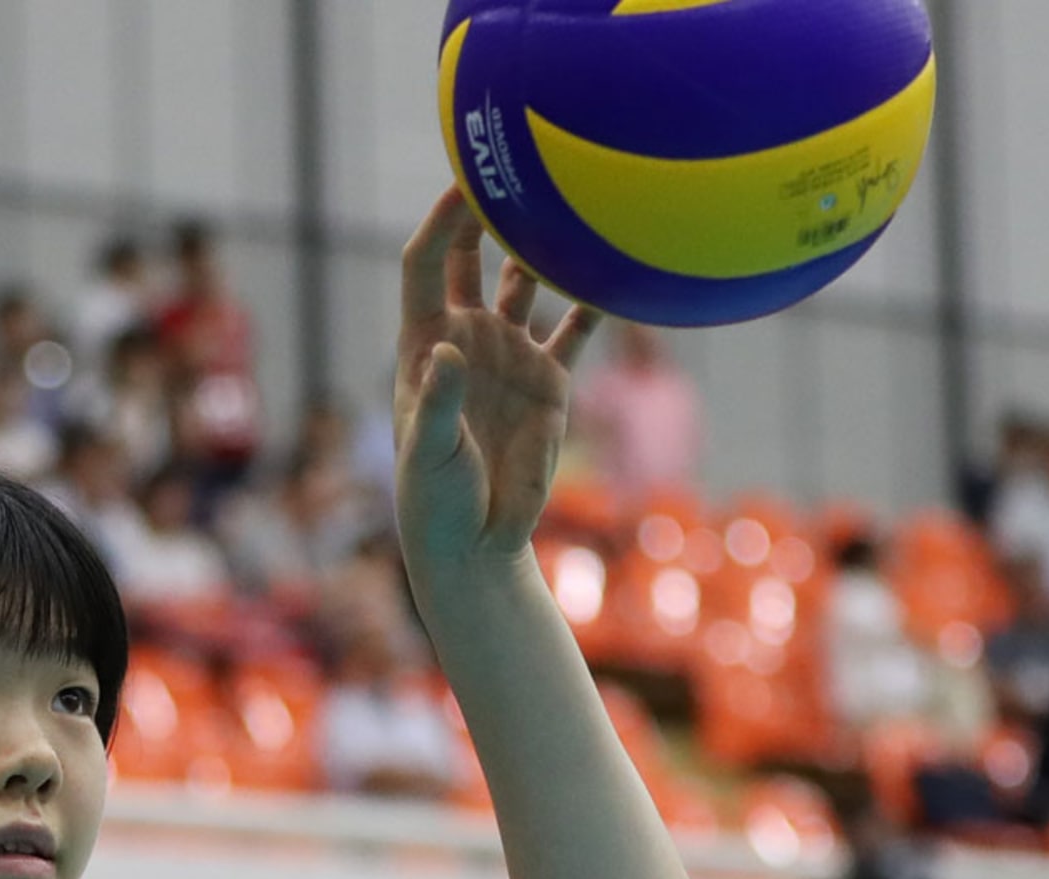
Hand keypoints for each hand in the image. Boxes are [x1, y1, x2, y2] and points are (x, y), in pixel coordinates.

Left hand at [393, 188, 603, 574]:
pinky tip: (624, 270)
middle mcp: (466, 334)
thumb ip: (436, 401)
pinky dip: (596, 302)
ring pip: (528, 281)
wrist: (477, 541)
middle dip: (490, 212)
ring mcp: (509, 353)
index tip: (464, 184)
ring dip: (546, 245)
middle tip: (523, 169)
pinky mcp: (550, 381)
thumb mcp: (428, 452)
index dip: (441, 221)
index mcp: (424, 340)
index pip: (426, 262)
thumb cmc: (435, 497)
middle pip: (472, 255)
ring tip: (575, 202)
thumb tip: (447, 347)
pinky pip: (578, 329)